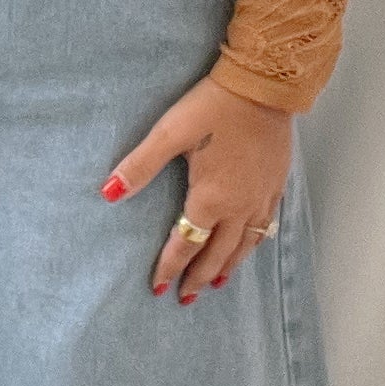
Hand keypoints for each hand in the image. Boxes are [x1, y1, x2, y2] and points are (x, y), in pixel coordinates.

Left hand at [101, 70, 290, 301]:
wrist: (264, 87)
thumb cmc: (213, 108)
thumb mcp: (169, 134)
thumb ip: (139, 166)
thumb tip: (108, 193)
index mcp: (211, 199)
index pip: (186, 244)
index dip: (170, 267)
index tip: (158, 287)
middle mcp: (239, 206)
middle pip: (217, 253)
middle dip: (198, 277)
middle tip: (186, 298)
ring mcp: (261, 197)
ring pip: (245, 246)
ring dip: (228, 267)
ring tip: (216, 284)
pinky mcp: (277, 185)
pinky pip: (265, 227)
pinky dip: (253, 245)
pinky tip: (250, 245)